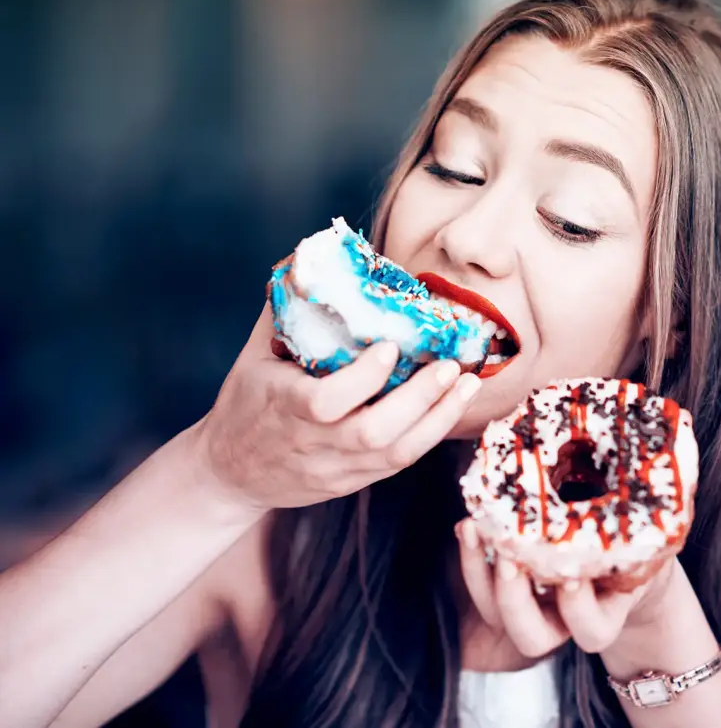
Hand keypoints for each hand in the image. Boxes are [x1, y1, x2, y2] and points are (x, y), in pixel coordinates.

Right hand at [191, 303, 480, 512]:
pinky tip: (453, 405)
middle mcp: (314, 443)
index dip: (363, 379)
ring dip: (439, 418)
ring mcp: (337, 468)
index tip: (391, 347)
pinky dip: (431, 433)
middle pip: (374, 433)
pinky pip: (399, 463)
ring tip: (469, 384)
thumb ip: (283, 314)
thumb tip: (306, 259)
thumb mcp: (253, 357)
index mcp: (284, 408)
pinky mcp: (354, 481)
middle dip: (420, 399)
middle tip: (452, 365)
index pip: (326, 403)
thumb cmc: (245, 404)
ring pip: (396, 454)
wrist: (231, 474)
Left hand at [455, 518, 678, 656]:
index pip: (592, 631)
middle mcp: (563, 620)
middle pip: (532, 639)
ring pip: (495, 616)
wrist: (620, 548)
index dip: (579, 610)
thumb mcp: (649, 533)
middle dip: (515, 602)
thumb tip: (659, 474)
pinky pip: (481, 583)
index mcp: (605, 614)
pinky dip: (470, 555)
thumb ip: (650, 523)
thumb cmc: (637, 539)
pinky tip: (469, 522)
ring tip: (473, 529)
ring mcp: (532, 605)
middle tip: (509, 560)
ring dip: (478, 576)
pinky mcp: (508, 583)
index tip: (573, 576)